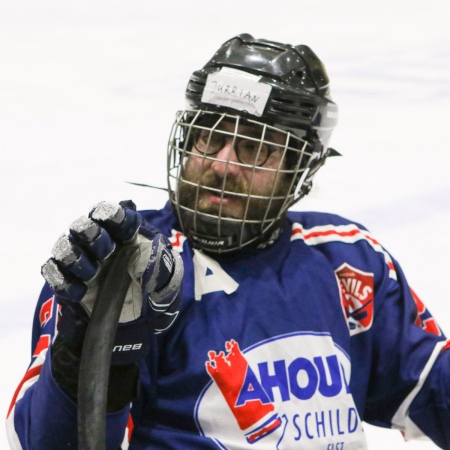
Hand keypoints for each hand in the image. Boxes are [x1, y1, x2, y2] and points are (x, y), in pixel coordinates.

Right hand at [41, 200, 182, 363]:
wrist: (139, 321)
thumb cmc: (155, 289)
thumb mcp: (168, 275)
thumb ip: (162, 261)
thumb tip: (154, 249)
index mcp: (125, 234)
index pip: (113, 215)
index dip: (112, 215)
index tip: (116, 221)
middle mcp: (100, 243)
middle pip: (84, 226)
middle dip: (93, 235)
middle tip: (105, 251)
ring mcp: (82, 261)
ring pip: (65, 248)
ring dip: (76, 258)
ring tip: (91, 273)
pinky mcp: (67, 282)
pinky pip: (54, 275)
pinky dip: (63, 281)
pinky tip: (80, 292)